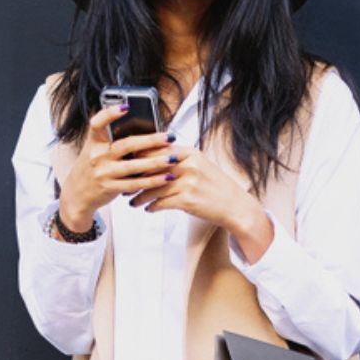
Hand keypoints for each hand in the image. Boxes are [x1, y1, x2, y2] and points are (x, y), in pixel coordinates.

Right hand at [56, 105, 180, 231]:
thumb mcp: (96, 150)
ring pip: (133, 166)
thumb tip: (145, 130)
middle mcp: (96, 156)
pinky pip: (135, 184)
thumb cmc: (93, 167)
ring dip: (156, 162)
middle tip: (169, 137)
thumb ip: (113, 140)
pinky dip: (152, 181)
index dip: (110, 114)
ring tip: (173, 158)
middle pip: (125, 145)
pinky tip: (166, 177)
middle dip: (150, 140)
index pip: (97, 124)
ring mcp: (103, 173)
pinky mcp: (109, 188)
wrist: (76, 194)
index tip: (126, 107)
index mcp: (93, 142)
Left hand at [126, 143, 274, 260]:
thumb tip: (152, 158)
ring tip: (132, 201)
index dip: (139, 156)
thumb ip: (179, 160)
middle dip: (135, 177)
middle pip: (152, 168)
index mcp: (191, 153)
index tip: (126, 163)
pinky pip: (161, 202)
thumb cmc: (215, 187)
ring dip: (140, 196)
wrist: (235, 206)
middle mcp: (189, 165)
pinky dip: (152, 206)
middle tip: (124, 184)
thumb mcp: (200, 166)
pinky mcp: (187, 200)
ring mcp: (188, 182)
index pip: (157, 150)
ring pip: (154, 187)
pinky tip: (147, 209)